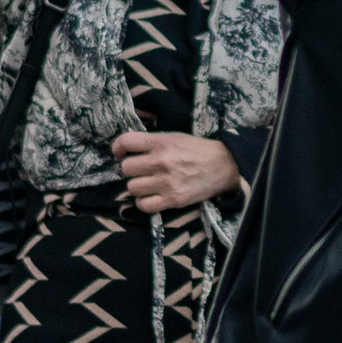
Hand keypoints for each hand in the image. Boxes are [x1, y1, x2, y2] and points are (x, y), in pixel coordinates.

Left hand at [111, 131, 242, 212]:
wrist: (224, 165)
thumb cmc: (197, 150)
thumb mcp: (175, 137)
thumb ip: (153, 142)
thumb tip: (128, 149)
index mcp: (161, 142)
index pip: (126, 142)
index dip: (117, 148)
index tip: (120, 153)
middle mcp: (161, 161)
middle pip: (126, 168)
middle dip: (130, 169)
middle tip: (140, 170)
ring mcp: (166, 182)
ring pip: (132, 187)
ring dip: (137, 186)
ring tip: (147, 183)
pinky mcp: (173, 199)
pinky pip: (144, 205)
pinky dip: (143, 202)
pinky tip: (151, 196)